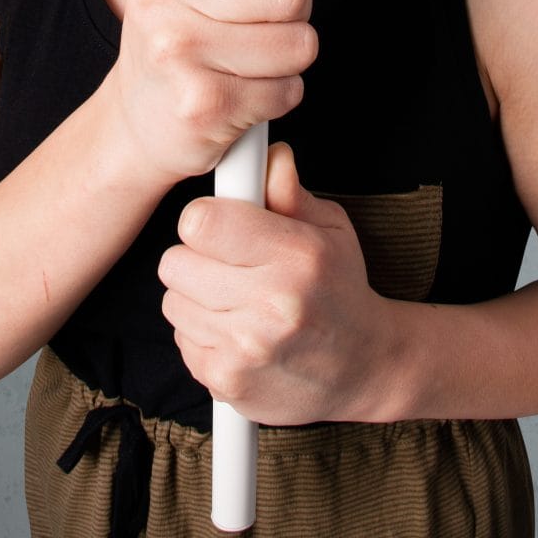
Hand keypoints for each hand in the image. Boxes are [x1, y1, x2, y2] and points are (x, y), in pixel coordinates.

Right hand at [103, 0, 317, 184]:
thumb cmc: (179, 32)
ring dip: (289, 56)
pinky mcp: (201, 104)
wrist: (141, 118)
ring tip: (247, 58)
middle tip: (257, 20)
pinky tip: (244, 93)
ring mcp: (176, 50)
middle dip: (293, 9)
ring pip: (300, 41)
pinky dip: (279, 95)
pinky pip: (289, 88)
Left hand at [158, 142, 407, 424]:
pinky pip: (182, 341)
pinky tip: (238, 335)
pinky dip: (202, 337)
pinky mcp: (227, 382)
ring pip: (173, 303)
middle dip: (196, 259)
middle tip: (229, 266)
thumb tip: (268, 155)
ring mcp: (247, 348)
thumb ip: (289, 194)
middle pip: (174, 263)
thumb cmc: (341, 289)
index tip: (222, 226)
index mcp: (297, 256)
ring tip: (237, 303)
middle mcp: (271, 304)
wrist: (364, 368)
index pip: (201, 222)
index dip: (205, 219)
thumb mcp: (330, 231)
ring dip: (196, 300)